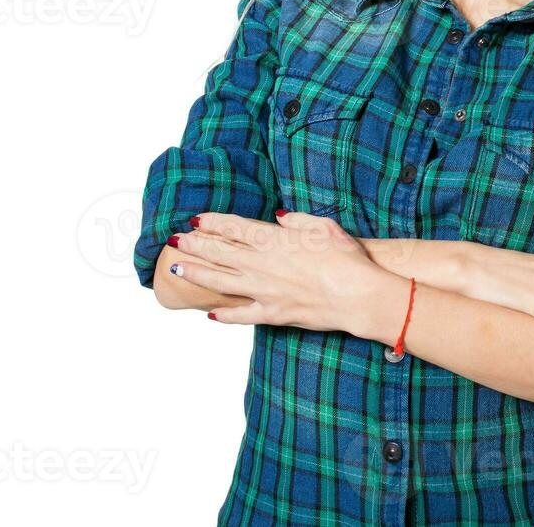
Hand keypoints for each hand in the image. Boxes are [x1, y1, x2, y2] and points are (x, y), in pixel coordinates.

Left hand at [170, 210, 390, 332]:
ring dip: (196, 274)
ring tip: (177, 269)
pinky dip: (225, 315)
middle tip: (176, 240)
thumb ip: (298, 220)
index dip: (213, 222)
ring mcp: (264, 291)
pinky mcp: (272, 313)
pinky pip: (241, 314)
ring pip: (220, 282)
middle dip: (195, 245)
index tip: (197, 219)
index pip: (235, 228)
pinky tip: (211, 313)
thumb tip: (278, 218)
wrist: (358, 295)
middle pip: (220, 252)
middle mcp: (263, 265)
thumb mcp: (325, 227)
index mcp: (275, 241)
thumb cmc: (347, 259)